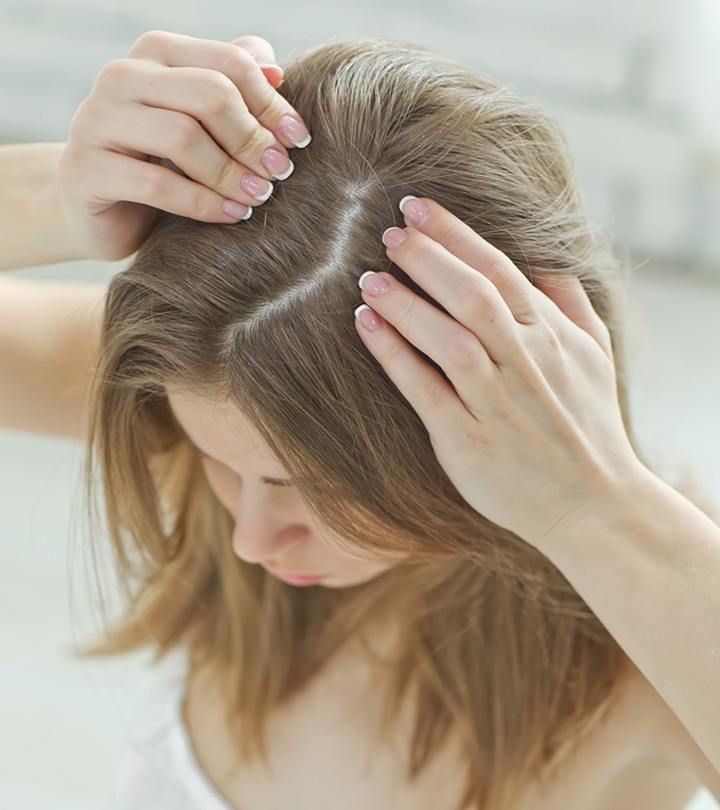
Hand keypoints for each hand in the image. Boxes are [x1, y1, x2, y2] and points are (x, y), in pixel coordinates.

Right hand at [57, 30, 308, 261]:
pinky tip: (232, 215)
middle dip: (252, 137)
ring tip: (259, 196)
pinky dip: (203, 203)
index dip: (271, 103)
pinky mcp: (85, 169)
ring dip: (230, 172)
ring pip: (182, 136)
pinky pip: (156, 184)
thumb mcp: (202, 124)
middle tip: (280, 171)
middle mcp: (121, 76)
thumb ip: (233, 88)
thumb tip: (277, 69)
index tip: (299, 140)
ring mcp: (96, 120)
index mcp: (156, 54)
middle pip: (208, 94)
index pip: (228, 63)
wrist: (102, 211)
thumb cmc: (163, 163)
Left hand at [354, 197, 644, 552]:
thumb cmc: (588, 425)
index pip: (499, 270)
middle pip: (472, 296)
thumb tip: (543, 258)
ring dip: (405, 303)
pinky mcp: (467, 440)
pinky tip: (366, 325)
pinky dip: (394, 355)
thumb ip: (568, 302)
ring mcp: (495, 403)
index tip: (418, 208)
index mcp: (550, 335)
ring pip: (448, 339)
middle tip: (387, 231)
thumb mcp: (595, 355)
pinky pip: (425, 390)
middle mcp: (524, 363)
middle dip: (427, 258)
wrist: (592, 504)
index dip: (455, 235)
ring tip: (369, 277)